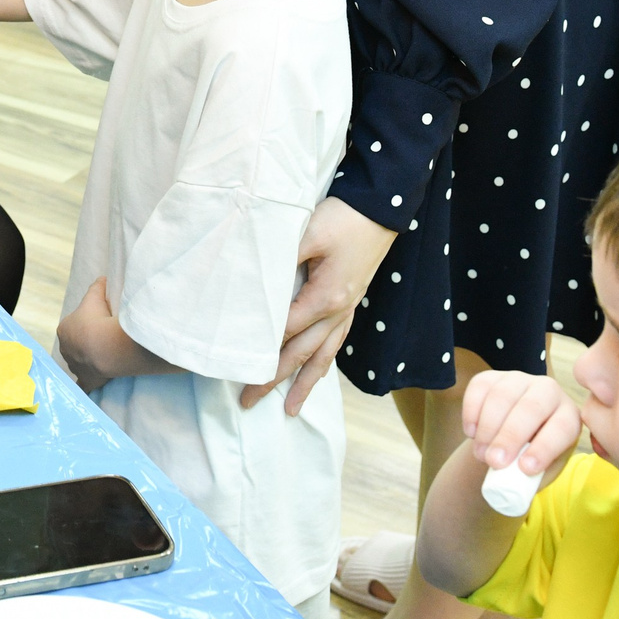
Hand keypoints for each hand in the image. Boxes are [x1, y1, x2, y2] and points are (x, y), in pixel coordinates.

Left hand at [56, 278, 119, 391]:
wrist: (105, 346)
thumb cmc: (97, 319)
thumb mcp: (95, 297)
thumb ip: (96, 287)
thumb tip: (102, 278)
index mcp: (64, 330)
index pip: (74, 326)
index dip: (86, 324)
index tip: (99, 323)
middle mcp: (65, 350)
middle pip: (76, 345)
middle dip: (86, 343)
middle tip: (104, 339)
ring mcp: (75, 366)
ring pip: (80, 362)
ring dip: (89, 360)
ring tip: (105, 356)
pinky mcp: (86, 380)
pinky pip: (84, 385)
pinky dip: (85, 386)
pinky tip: (88, 388)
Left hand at [240, 196, 399, 411]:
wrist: (382, 208)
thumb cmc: (343, 217)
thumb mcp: (307, 233)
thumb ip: (281, 260)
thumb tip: (255, 283)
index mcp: (326, 298)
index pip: (285, 331)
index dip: (260, 349)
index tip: (236, 367)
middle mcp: (339, 311)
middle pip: (302, 353)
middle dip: (275, 380)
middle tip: (248, 401)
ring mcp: (348, 309)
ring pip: (323, 355)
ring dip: (304, 383)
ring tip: (290, 410)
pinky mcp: (352, 301)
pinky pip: (336, 341)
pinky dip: (324, 361)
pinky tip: (317, 372)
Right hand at [460, 369, 581, 480]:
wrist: (508, 444)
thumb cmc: (530, 460)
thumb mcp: (540, 472)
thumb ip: (532, 476)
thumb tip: (515, 482)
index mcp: (569, 416)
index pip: (562, 427)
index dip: (544, 447)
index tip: (525, 468)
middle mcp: (549, 391)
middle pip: (531, 407)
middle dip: (510, 436)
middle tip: (494, 462)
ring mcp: (519, 380)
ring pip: (503, 396)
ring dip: (488, 428)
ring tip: (481, 455)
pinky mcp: (493, 377)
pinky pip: (480, 388)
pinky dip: (472, 412)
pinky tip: (471, 433)